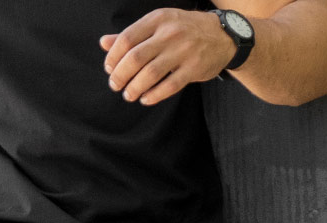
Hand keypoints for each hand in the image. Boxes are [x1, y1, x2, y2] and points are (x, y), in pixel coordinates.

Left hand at [100, 7, 239, 105]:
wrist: (221, 35)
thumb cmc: (183, 30)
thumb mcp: (158, 25)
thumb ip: (131, 35)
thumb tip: (104, 43)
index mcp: (157, 19)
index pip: (126, 39)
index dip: (113, 58)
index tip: (110, 69)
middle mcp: (169, 33)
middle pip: (135, 58)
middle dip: (120, 76)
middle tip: (115, 85)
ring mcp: (183, 51)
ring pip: (150, 74)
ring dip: (134, 88)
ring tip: (128, 95)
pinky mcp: (193, 69)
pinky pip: (168, 86)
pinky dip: (153, 96)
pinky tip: (145, 99)